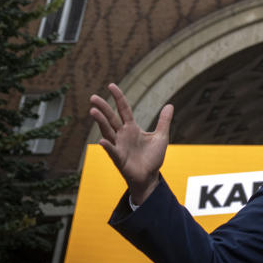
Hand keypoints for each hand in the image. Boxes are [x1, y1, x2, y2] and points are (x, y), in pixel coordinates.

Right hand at [89, 83, 173, 204]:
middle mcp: (122, 135)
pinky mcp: (119, 159)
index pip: (123, 109)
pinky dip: (107, 146)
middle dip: (102, 108)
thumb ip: (164, 121)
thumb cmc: (153, 158)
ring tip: (93, 111)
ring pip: (107, 131)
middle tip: (92, 97)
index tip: (110, 85)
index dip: (118, 97)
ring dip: (100, 122)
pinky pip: (112, 151)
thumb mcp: (161, 136)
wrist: (150, 177)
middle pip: (111, 118)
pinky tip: (101, 140)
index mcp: (132, 128)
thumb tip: (170, 104)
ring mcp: (119, 146)